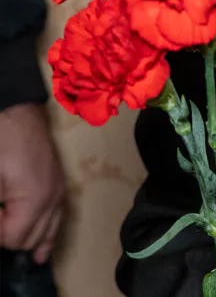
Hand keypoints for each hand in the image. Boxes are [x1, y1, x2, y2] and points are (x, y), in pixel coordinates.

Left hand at [0, 102, 64, 263]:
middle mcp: (53, 200)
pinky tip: (40, 250)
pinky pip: (57, 220)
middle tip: (0, 219)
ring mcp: (59, 192)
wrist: (16, 115)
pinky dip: (46, 233)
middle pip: (30, 240)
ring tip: (11, 244)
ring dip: (28, 240)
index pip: (13, 239)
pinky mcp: (59, 185)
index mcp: (34, 199)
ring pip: (47, 234)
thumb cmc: (1, 146)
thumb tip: (3, 229)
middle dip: (9, 237)